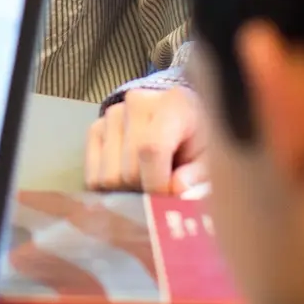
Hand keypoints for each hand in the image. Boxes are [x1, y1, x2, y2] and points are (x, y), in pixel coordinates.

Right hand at [85, 86, 205, 193]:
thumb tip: (175, 190)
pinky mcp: (96, 128)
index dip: (157, 185)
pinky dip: (111, 187)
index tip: (168, 201)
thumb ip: (198, 176)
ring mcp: (111, 114)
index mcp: (173, 104)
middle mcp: (137, 102)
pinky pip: (93, 176)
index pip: (151, 149)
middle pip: (128, 171)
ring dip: (127, 190)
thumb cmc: (200, 140)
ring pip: (107, 177)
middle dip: (145, 190)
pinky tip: (131, 175)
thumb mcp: (211, 158)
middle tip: (164, 188)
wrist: (182, 118)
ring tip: (149, 178)